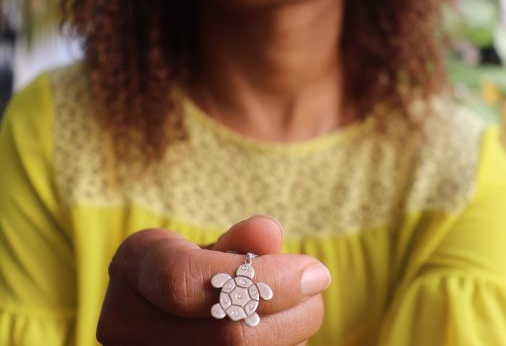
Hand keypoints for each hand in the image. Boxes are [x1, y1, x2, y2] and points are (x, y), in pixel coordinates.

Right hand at [96, 216, 330, 344]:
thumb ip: (242, 240)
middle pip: (223, 333)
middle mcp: (124, 321)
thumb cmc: (198, 271)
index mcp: (133, 265)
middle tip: (318, 290)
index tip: (315, 271)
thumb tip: (269, 233)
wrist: (163, 311)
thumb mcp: (215, 246)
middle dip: (290, 313)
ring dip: (289, 337)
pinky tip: (283, 335)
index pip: (187, 279)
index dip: (262, 278)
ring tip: (303, 311)